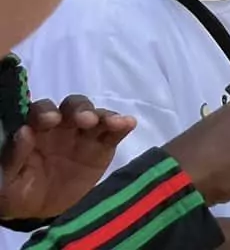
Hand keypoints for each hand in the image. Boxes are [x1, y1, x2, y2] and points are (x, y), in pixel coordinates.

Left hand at [0, 96, 135, 220]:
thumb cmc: (18, 192)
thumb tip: (24, 132)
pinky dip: (122, 124)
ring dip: (103, 115)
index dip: (46, 111)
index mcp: (36, 129)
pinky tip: (128, 123)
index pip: (42, 110)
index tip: (51, 120)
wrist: (41, 212)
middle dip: (79, 109)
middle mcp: (62, 126)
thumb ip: (14, 157)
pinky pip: (114, 132)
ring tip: (109, 123)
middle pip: (73, 106)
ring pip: (96, 114)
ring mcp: (84, 135)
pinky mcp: (103, 147)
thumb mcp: (7, 179)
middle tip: (83, 120)